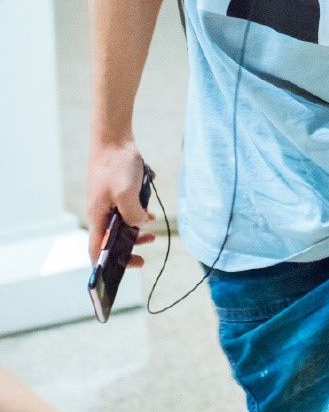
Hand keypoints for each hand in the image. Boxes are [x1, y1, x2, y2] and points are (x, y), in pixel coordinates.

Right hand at [87, 139, 154, 267]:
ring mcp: (107, 202)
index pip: (95, 250)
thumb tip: (139, 225)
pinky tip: (150, 215)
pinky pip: (126, 211)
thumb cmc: (116, 164)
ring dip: (134, 233)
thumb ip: (133, 214)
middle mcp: (99, 212)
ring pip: (119, 226)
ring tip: (151, 237)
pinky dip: (137, 216)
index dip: (104, 266)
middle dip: (125, 251)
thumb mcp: (128, 194)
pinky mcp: (115, 192)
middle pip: (108, 241)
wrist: (114, 137)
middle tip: (142, 258)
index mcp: (97, 216)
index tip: (119, 274)